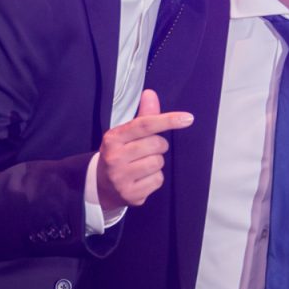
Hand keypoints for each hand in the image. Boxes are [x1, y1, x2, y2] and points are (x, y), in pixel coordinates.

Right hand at [96, 89, 194, 213]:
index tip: (187, 118)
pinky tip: (142, 178)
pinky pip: (158, 180)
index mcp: (112, 139)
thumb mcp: (126, 134)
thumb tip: (150, 94)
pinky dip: (155, 178)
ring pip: (158, 163)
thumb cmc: (120, 154)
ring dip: (156, 162)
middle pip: (156, 144)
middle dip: (158, 146)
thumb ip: (143, 116)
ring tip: (142, 164)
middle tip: (146, 150)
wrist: (101, 186)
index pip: (144, 125)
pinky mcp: (130, 194)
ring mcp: (120, 178)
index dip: (168, 120)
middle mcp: (114, 158)